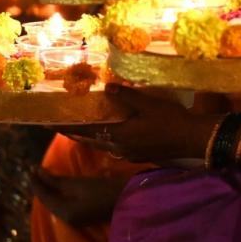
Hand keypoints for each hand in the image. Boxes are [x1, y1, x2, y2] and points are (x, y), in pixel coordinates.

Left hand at [30, 168, 129, 227]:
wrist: (128, 199)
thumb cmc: (104, 190)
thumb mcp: (79, 183)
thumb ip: (57, 180)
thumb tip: (39, 172)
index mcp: (64, 212)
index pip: (44, 196)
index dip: (36, 182)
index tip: (31, 167)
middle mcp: (66, 218)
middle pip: (48, 201)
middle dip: (42, 186)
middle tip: (37, 170)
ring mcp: (75, 219)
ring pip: (56, 203)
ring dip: (50, 190)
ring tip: (46, 175)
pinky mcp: (82, 215)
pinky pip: (64, 204)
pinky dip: (59, 194)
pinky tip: (60, 185)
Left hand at [56, 85, 219, 162]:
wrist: (193, 140)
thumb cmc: (171, 120)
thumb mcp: (149, 104)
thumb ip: (127, 96)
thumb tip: (108, 86)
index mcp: (118, 135)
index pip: (85, 130)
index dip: (65, 126)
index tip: (47, 122)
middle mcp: (119, 147)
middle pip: (89, 141)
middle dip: (73, 133)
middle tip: (57, 126)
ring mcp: (128, 154)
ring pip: (101, 145)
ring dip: (88, 138)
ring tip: (78, 130)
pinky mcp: (138, 155)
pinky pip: (114, 147)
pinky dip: (105, 140)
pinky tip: (110, 135)